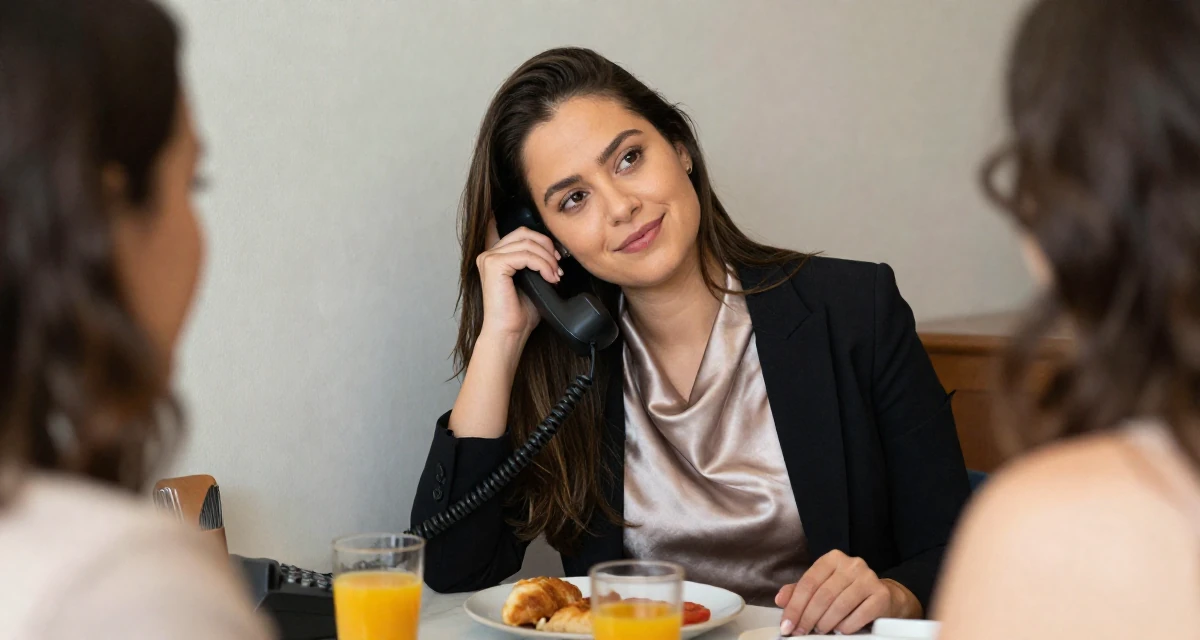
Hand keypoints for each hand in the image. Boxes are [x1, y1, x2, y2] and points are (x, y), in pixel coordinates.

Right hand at [476, 217, 560, 339]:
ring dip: (547, 259)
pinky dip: (543, 265)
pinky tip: (550, 278)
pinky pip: (526, 256)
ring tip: (556, 276)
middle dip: (547, 247)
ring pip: (528, 244)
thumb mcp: (533, 280)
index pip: (522, 234)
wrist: (509, 333)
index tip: (557, 259)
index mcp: (496, 256)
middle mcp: (488, 254)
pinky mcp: (494, 265)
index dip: (543, 242)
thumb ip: (537, 262)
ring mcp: (489, 258)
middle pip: (525, 233)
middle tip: (559, 266)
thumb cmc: (519, 313)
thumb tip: (556, 251)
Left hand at [774, 550, 919, 635]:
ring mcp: (868, 578)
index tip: (787, 624)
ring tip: (820, 631)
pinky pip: (859, 615)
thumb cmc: (847, 592)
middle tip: (800, 632)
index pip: (808, 582)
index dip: (795, 606)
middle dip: (807, 618)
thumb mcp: (822, 587)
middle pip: (822, 595)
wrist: (884, 596)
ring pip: (839, 605)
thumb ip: (799, 591)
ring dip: (825, 623)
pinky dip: (845, 627)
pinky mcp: (881, 595)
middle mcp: (852, 565)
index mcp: (833, 559)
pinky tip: (840, 630)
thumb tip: (780, 599)